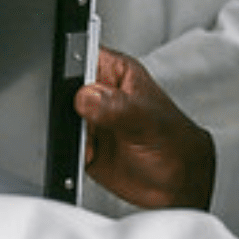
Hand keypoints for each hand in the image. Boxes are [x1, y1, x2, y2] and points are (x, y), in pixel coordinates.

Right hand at [75, 48, 215, 209]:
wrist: (179, 184)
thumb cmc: (175, 144)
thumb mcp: (148, 120)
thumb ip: (117, 106)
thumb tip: (86, 97)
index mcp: (115, 72)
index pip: (81, 54)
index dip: (68, 65)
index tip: (72, 88)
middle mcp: (100, 93)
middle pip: (62, 88)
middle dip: (64, 105)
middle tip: (85, 122)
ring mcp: (89, 119)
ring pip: (59, 117)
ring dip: (67, 131)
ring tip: (92, 142)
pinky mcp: (82, 144)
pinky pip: (62, 144)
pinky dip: (68, 151)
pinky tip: (89, 155)